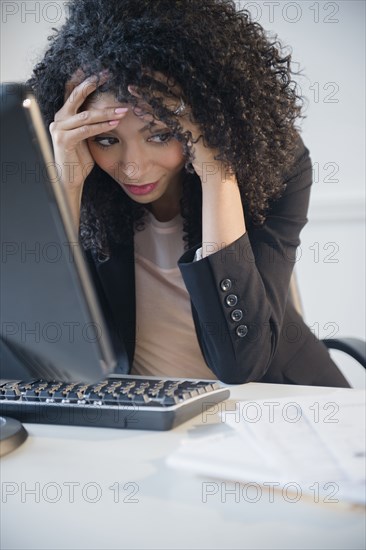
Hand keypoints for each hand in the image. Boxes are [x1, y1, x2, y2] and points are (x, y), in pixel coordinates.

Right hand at [50, 71, 127, 192]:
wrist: (69, 178)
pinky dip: (101, 126)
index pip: (72, 91)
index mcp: (64, 115)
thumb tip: (108, 110)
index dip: (84, 79)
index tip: (100, 71)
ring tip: (123, 110)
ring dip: (106, 112)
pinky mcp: (63, 140)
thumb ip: (90, 122)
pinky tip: (114, 123)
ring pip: (85, 115)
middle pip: (76, 96)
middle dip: (92, 84)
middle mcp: (59, 118)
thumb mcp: (86, 136)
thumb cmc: (79, 158)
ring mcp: (59, 128)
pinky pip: (85, 130)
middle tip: (107, 75)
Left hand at [128, 72, 228, 183]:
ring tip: (130, 89)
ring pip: (168, 101)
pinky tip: (139, 111)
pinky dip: (153, 114)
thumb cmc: (205, 158)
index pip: (179, 88)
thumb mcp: (194, 137)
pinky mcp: (193, 130)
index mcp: (200, 109)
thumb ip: (184, 125)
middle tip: (137, 70)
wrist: (219, 173)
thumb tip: (171, 119)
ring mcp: (197, 119)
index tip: (147, 71)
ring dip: (148, 94)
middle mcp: (200, 110)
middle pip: (174, 88)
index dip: (164, 78)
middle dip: (154, 79)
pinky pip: (169, 119)